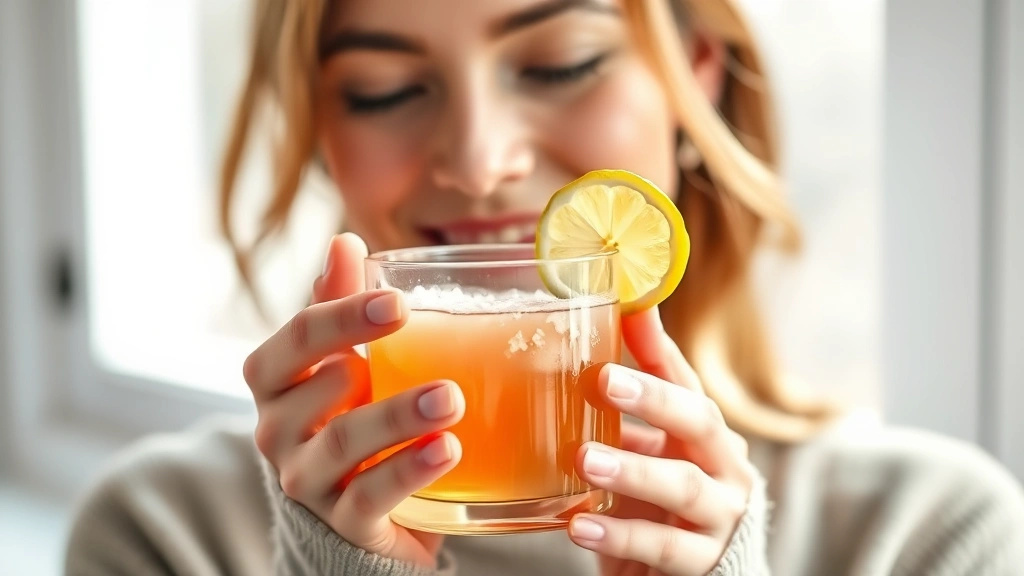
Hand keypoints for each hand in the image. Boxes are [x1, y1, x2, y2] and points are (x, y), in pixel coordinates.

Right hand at [245, 233, 464, 566]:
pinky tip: (446, 449)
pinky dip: (407, 471)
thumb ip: (340, 305)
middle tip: (434, 351)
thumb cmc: (344, 416)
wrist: (350, 509)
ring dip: (396, 417)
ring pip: (341, 443)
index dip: (342, 316)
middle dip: (375, 368)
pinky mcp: (342, 521)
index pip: (295, 339)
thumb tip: (345, 240)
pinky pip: (369, 496)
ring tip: (450, 400)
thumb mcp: (340, 360)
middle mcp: (278, 429)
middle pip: (320, 390)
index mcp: (276, 380)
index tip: (398, 303)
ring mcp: (306, 479)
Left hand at [568, 308, 755, 575]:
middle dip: (654, 399)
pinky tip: (580, 525)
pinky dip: (621, 536)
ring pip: (683, 487)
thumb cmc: (662, 501)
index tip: (627, 317)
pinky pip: (663, 548)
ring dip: (633, 470)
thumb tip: (605, 327)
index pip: (687, 382)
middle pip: (699, 422)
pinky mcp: (702, 563)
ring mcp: (719, 517)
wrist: (689, 575)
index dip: (659, 350)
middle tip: (600, 380)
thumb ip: (630, 399)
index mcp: (706, 434)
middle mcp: (724, 467)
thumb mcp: (649, 448)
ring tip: (584, 458)